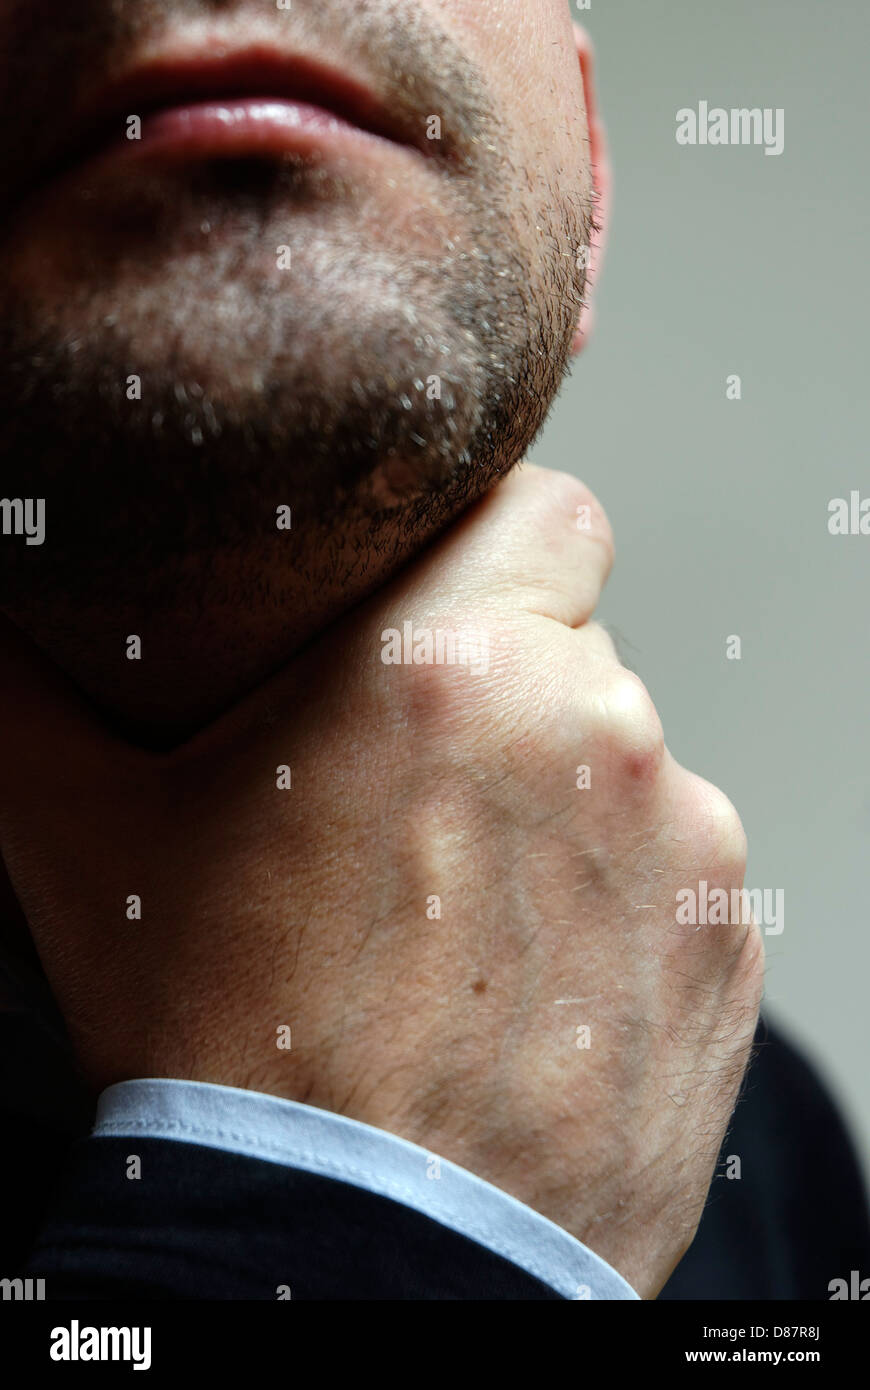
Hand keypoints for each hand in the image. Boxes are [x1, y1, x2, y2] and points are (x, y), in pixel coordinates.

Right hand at [0, 465, 762, 1295]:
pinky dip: (617, 903)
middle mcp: (590, 735)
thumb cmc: (229, 1051)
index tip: (453, 608)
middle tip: (412, 791)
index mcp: (450, 666)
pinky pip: (678, 875)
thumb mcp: (89, 844)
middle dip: (506, 697)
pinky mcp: (722, 945)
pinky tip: (530, 978)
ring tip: (462, 910)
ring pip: (625, 766)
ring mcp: (678, 845)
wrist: (359, 1259)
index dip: (501, 549)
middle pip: (575, 651)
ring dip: (561, 808)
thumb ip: (24, 702)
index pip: (550, 512)